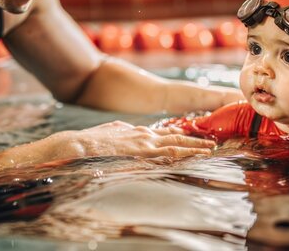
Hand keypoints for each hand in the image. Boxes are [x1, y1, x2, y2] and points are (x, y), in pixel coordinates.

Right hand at [57, 121, 216, 158]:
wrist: (78, 145)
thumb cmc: (89, 143)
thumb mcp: (108, 134)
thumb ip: (120, 135)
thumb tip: (125, 137)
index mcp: (135, 131)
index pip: (162, 132)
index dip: (178, 135)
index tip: (190, 137)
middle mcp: (143, 134)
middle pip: (175, 135)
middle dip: (193, 139)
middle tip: (210, 142)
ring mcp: (144, 143)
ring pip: (177, 143)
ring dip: (195, 146)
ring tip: (210, 149)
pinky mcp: (143, 152)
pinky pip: (169, 153)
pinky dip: (185, 154)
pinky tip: (196, 157)